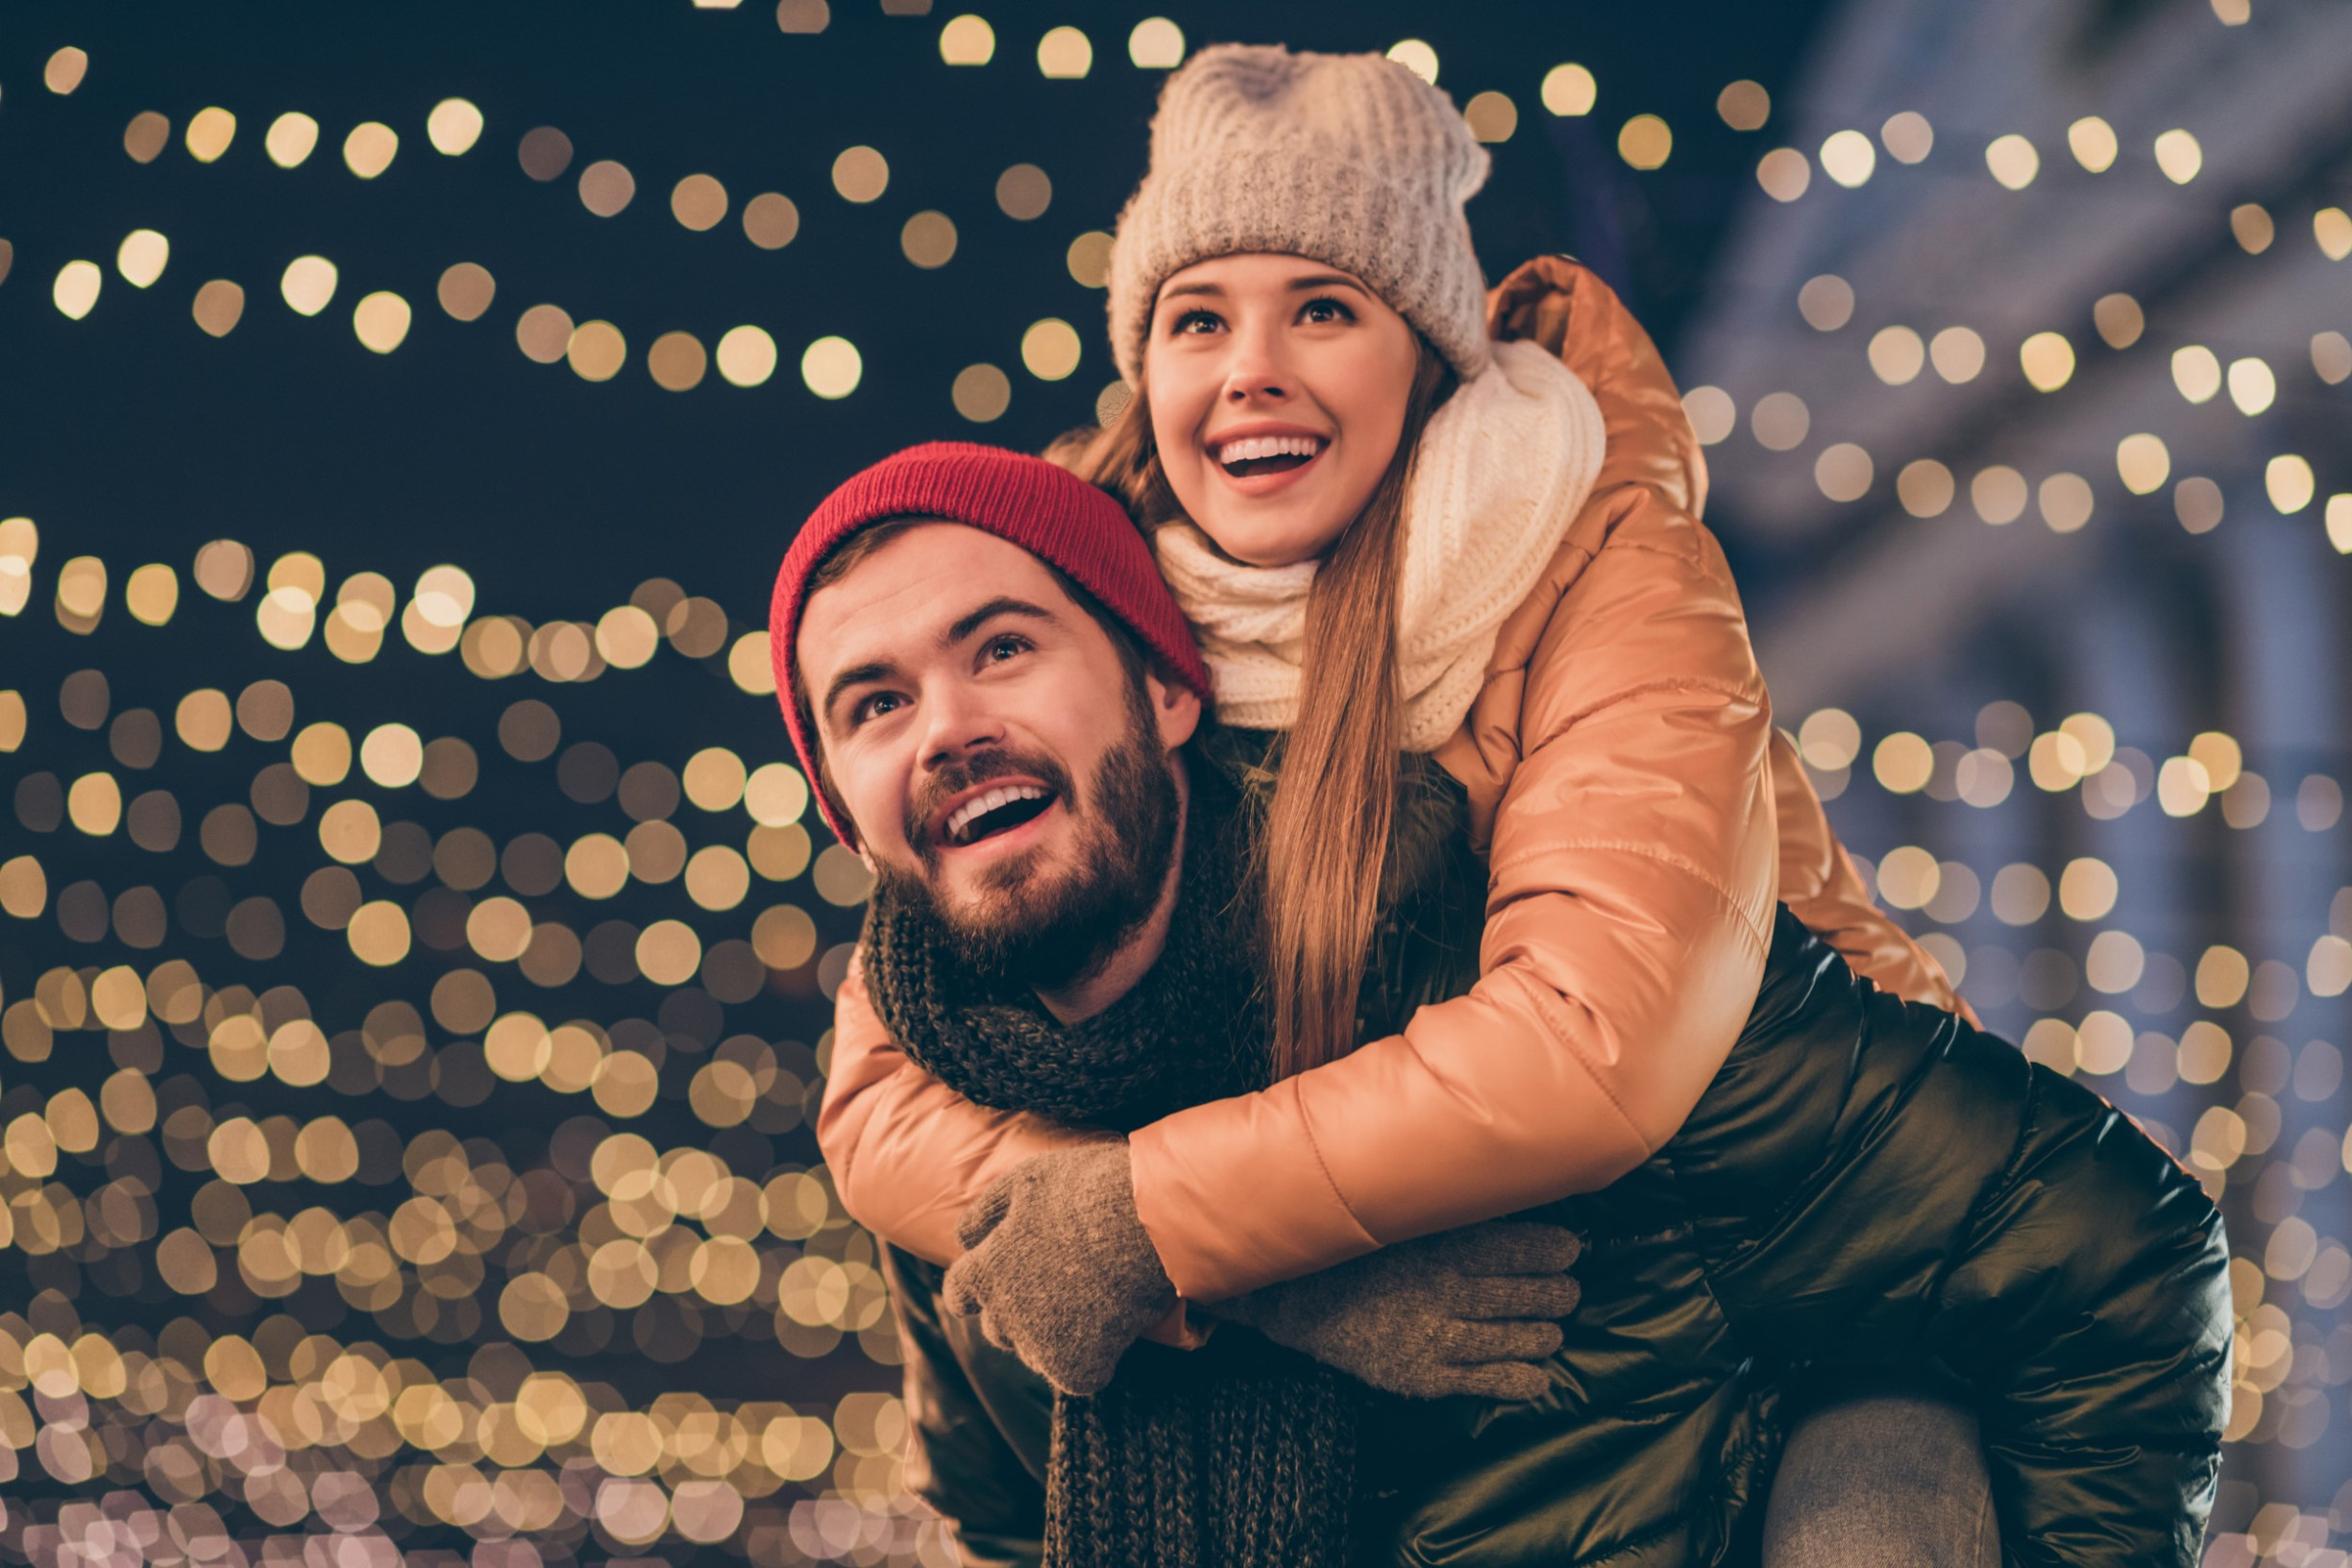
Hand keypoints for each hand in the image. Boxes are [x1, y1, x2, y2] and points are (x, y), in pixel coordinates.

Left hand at [942, 1143, 1177, 1395]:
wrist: (1150, 1223)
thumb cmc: (1090, 1191)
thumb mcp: (1027, 1180)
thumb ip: (986, 1211)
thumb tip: (963, 1238)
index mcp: (986, 1270)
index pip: (959, 1292)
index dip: (978, 1285)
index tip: (1002, 1277)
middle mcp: (1004, 1313)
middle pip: (997, 1328)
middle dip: (1019, 1311)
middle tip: (1061, 1283)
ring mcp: (1039, 1346)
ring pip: (1034, 1354)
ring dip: (1052, 1336)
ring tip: (1091, 1299)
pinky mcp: (1076, 1370)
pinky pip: (1075, 1376)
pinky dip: (1093, 1359)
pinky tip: (1112, 1326)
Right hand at [1208, 1221, 1582, 1400]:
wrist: (1294, 1297)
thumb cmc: (1353, 1250)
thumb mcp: (1403, 1219)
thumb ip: (1450, 1216)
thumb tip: (1506, 1200)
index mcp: (1443, 1246)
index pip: (1518, 1246)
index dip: (1553, 1250)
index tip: (1570, 1250)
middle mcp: (1447, 1291)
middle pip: (1525, 1294)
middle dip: (1556, 1293)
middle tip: (1567, 1292)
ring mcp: (1436, 1336)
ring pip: (1513, 1338)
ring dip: (1543, 1334)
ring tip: (1553, 1331)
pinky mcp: (1422, 1375)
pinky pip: (1483, 1380)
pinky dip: (1518, 1380)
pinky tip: (1539, 1378)